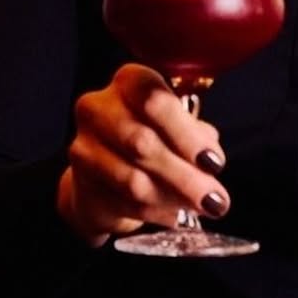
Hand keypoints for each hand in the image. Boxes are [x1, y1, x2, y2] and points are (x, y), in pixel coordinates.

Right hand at [56, 63, 228, 246]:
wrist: (104, 170)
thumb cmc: (148, 135)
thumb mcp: (175, 125)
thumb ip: (195, 135)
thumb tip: (210, 158)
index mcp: (128, 81)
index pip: (155, 100)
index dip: (187, 134)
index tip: (213, 161)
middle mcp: (98, 108)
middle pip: (143, 143)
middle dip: (186, 176)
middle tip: (216, 198)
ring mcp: (83, 147)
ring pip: (133, 180)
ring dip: (173, 199)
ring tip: (200, 208)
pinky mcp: (80, 185)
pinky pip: (123, 204)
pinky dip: (156, 212)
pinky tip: (175, 215)